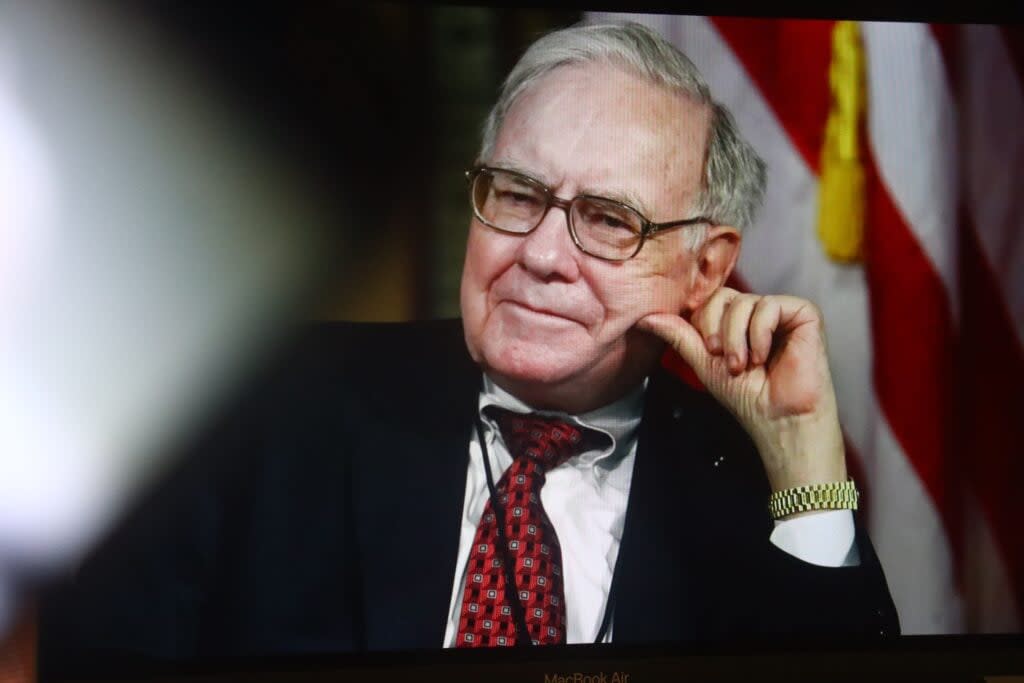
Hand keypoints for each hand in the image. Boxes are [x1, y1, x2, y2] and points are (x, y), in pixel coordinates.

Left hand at [637, 288, 846, 492]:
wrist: (779, 419)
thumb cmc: (747, 397)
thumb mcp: (705, 363)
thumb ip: (679, 336)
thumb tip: (646, 318)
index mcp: (736, 321)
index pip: (709, 300)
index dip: (704, 324)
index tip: (710, 353)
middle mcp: (758, 312)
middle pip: (723, 295)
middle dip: (718, 330)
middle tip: (724, 359)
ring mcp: (781, 312)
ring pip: (745, 301)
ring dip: (738, 338)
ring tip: (745, 365)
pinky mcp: (804, 314)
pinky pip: (770, 305)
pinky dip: (761, 333)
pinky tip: (765, 357)